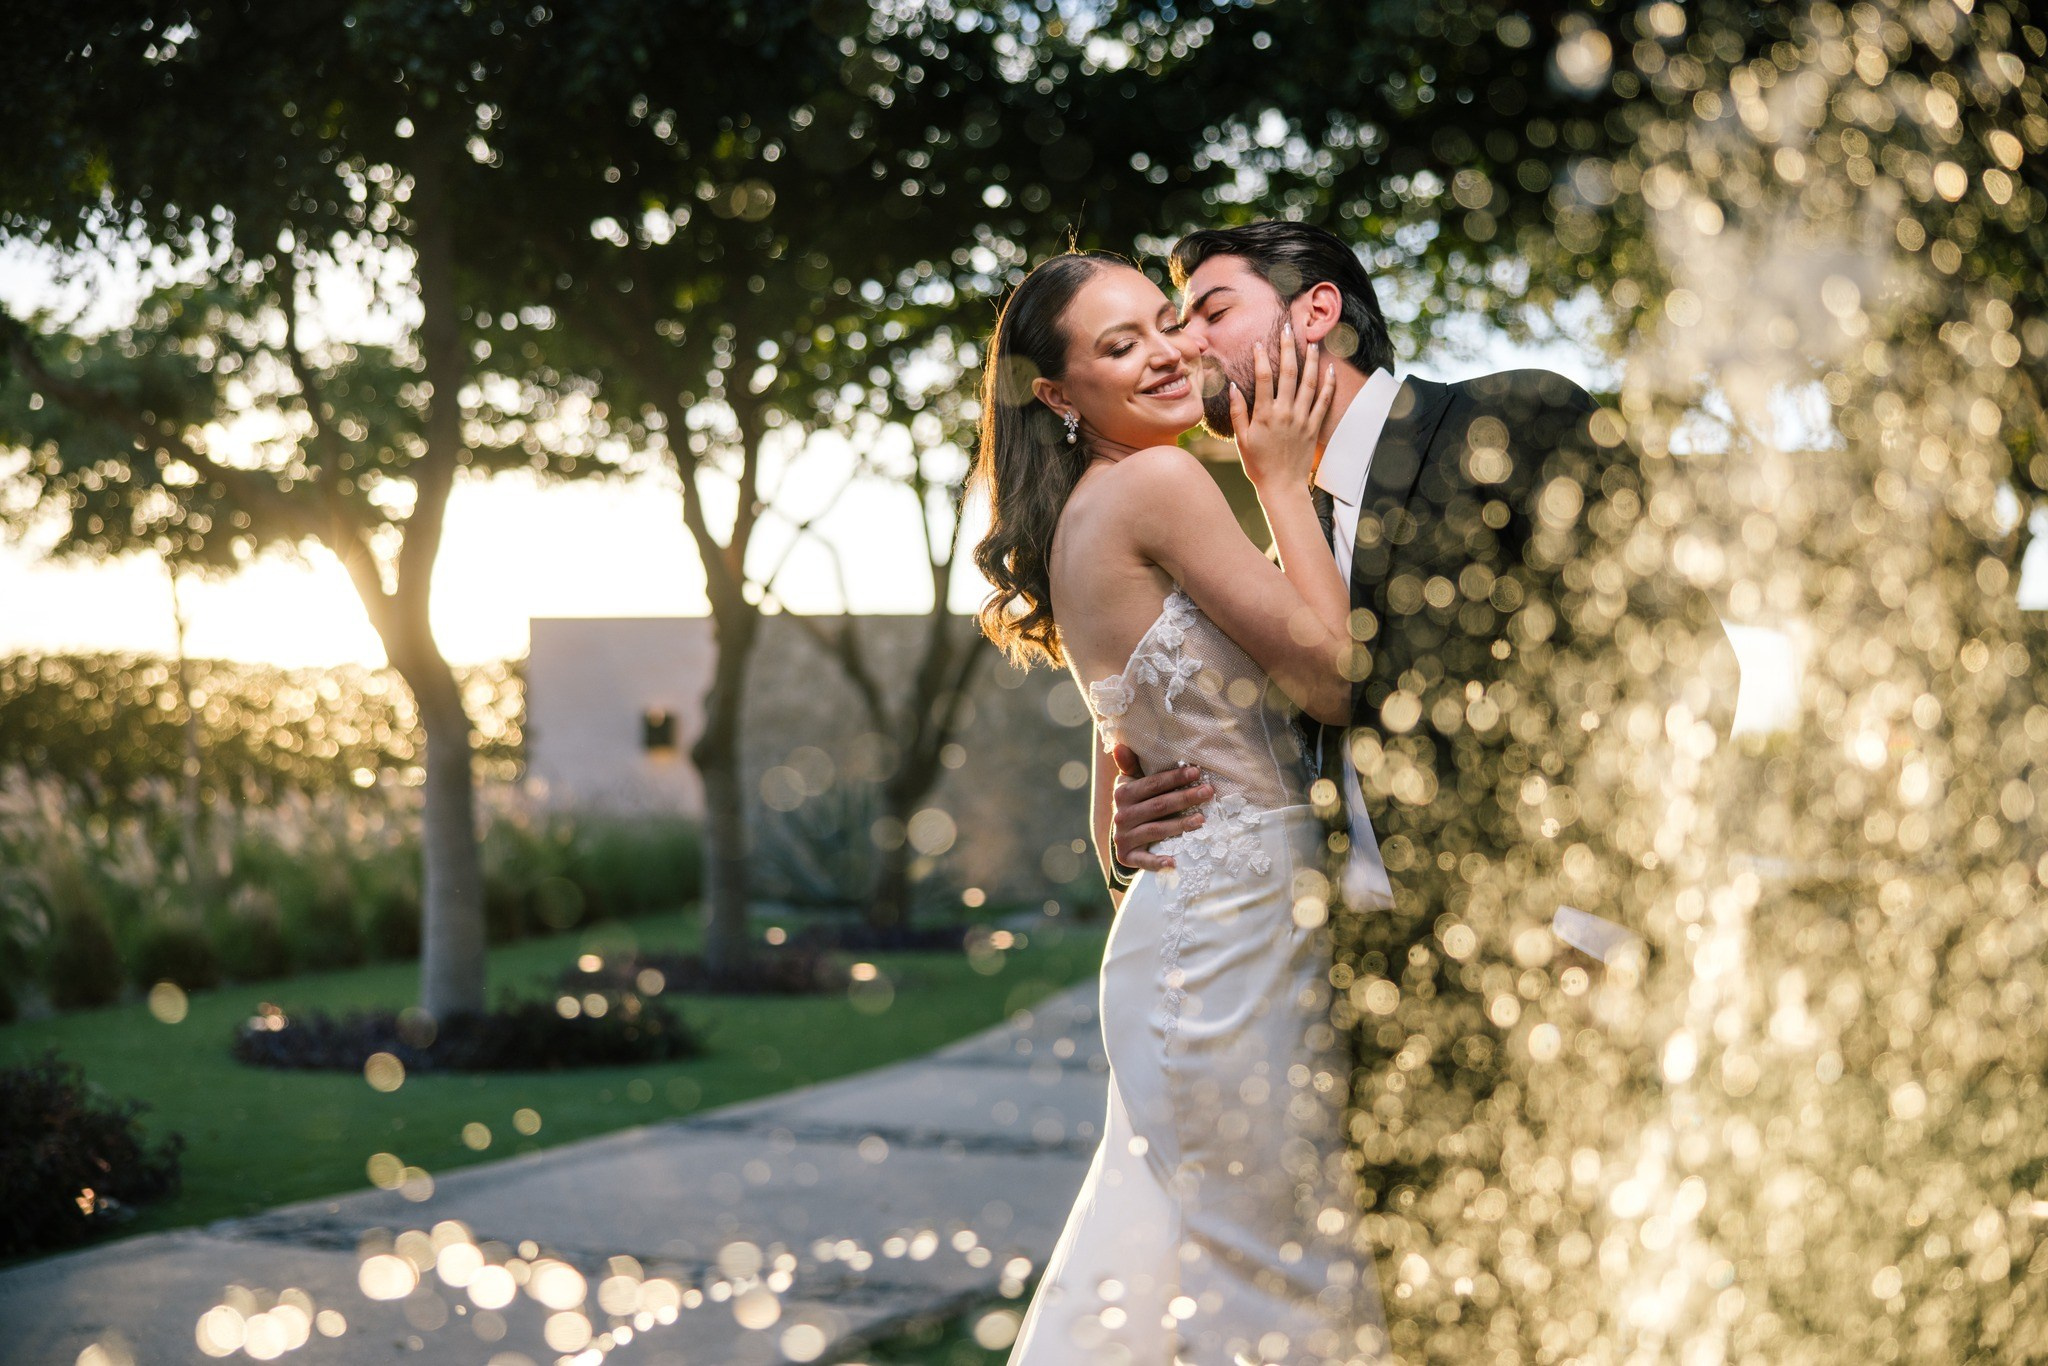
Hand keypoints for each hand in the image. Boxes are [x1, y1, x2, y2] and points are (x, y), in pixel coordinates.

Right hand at [1109, 745, 1212, 870]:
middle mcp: (1121, 816)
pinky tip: (1174, 862)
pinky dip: (1158, 862)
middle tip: (1208, 792)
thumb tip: (1120, 745)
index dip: (1174, 778)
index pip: (1152, 785)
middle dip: (1185, 798)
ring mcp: (1124, 837)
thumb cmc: (1135, 802)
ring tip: (1202, 819)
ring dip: (1180, 825)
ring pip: (1156, 830)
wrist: (1122, 834)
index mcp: (1122, 794)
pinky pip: (1144, 860)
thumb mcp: (1130, 783)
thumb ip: (1130, 765)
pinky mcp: (1128, 857)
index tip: (1196, 772)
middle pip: (1159, 806)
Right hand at [1230, 324, 1336, 490]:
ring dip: (1310, 359)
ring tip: (1311, 341)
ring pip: (1309, 382)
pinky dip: (1328, 383)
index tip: (1259, 342)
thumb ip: (1237, 412)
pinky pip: (1324, 401)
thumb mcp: (1241, 440)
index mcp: (1265, 415)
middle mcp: (1286, 413)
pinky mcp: (1314, 426)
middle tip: (1288, 327)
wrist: (1282, 487)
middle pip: (1289, 373)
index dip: (1261, 358)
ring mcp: (1303, 419)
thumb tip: (1233, 386)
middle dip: (1288, 348)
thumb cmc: (1258, 465)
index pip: (1263, 378)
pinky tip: (1329, 367)